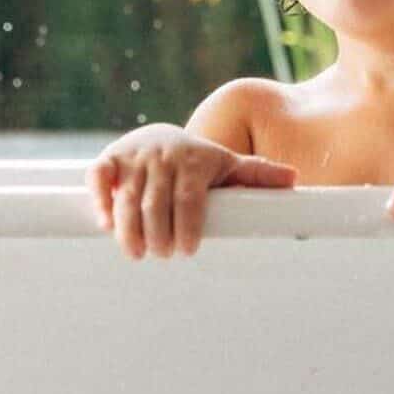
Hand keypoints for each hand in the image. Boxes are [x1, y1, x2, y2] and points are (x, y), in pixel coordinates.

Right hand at [86, 123, 298, 259]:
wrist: (164, 137)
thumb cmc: (201, 162)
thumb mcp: (230, 165)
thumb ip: (258, 174)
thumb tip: (293, 180)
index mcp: (195, 160)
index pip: (190, 197)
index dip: (188, 225)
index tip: (188, 251)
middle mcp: (164, 156)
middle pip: (157, 202)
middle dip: (158, 233)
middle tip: (162, 255)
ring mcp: (136, 157)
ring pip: (128, 195)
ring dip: (129, 227)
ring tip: (136, 253)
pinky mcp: (110, 159)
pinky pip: (100, 177)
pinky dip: (100, 200)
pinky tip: (105, 225)